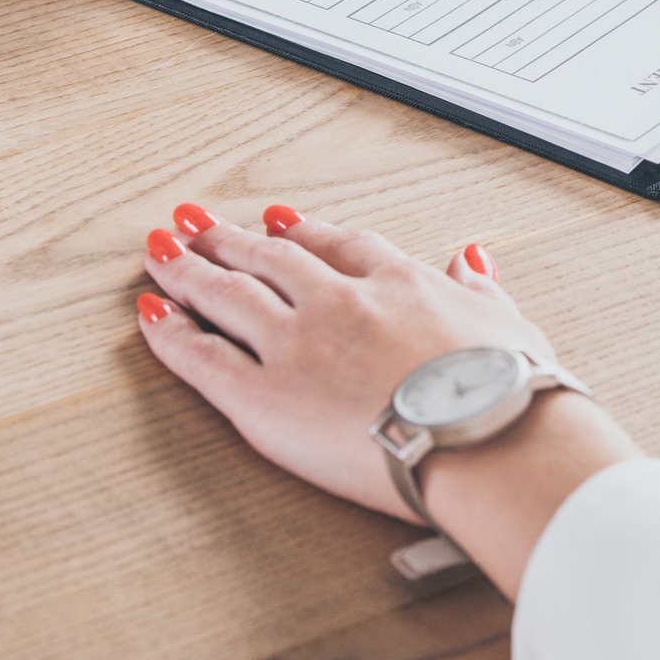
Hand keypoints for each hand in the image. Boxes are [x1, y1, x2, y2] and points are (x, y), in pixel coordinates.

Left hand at [137, 204, 638, 597]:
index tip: (281, 219)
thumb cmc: (508, 394)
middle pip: (271, 257)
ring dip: (187, 268)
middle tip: (197, 222)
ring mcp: (297, 343)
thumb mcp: (510, 324)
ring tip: (160, 251)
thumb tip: (473, 259)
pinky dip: (170, 331)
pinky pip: (201, 355)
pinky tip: (149, 313)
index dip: (303, 231)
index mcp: (399, 282)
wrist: (485, 440)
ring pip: (226, 293)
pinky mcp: (262, 396)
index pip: (338, 245)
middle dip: (230, 237)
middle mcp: (339, 302)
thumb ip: (481, 289)